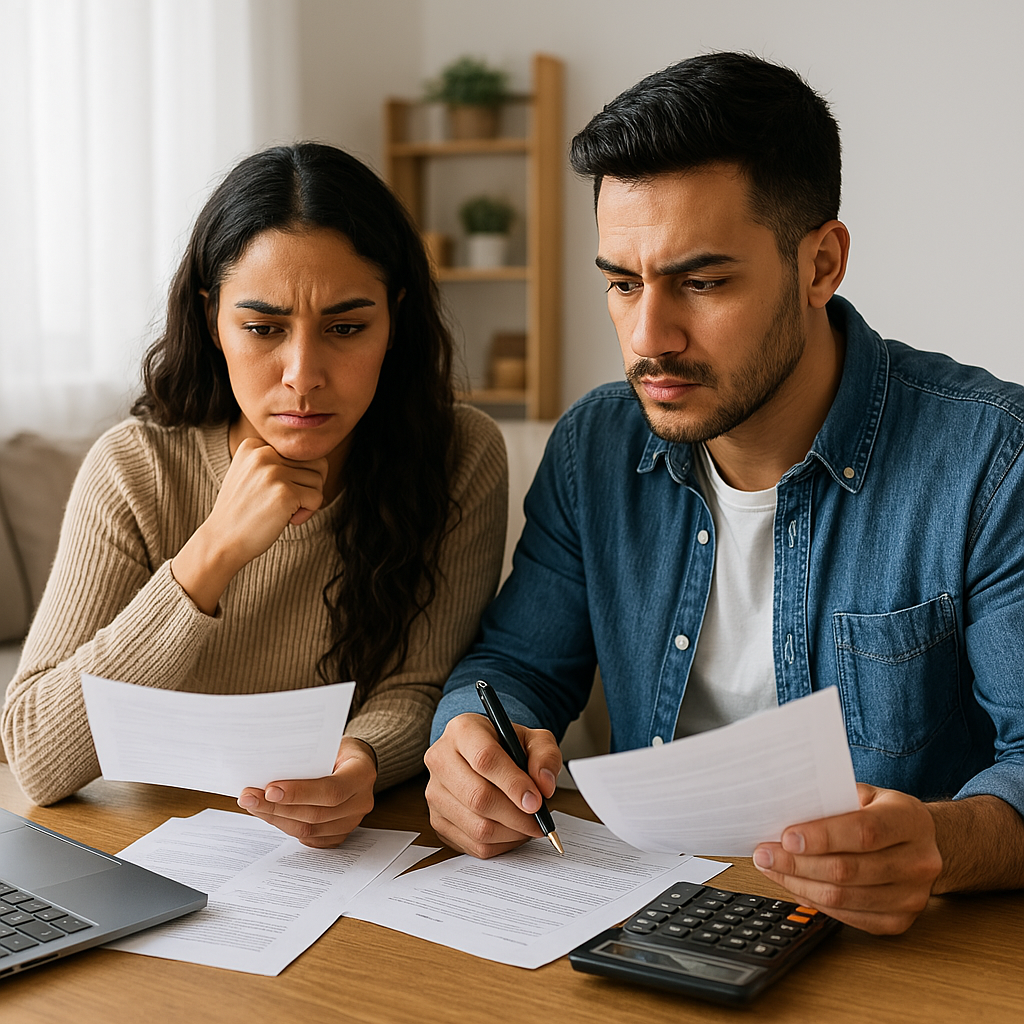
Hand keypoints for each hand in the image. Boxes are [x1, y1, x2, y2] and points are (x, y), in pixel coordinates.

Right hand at [171, 437, 328, 612]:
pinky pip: (317, 498)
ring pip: (318, 481)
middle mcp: (263, 453)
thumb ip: (279, 463)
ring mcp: (273, 472)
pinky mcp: (284, 492)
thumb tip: (323, 465)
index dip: (299, 476)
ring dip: (308, 501)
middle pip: (315, 463)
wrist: (222, 541)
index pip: (302, 452)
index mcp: (254, 445)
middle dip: (310, 486)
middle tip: (290, 504)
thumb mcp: (253, 475)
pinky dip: (308, 513)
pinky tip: (287, 520)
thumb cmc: (244, 512)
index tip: (278, 492)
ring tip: (284, 512)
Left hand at [236, 736, 376, 846]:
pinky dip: (285, 826)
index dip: (299, 793)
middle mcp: (361, 801)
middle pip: (316, 814)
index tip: (269, 790)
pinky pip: (309, 838)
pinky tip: (268, 814)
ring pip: (309, 830)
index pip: (331, 790)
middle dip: (277, 807)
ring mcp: (352, 821)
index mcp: (362, 774)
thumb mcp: (328, 744)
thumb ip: (306, 758)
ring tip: (253, 805)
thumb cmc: (337, 750)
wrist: (355, 763)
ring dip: (276, 818)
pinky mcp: (340, 834)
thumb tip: (266, 768)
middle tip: (249, 798)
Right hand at [424, 712, 561, 857]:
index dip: (513, 784)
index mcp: (462, 730)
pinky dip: (500, 844)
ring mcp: (434, 792)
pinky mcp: (437, 820)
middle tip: (539, 820)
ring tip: (528, 824)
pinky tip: (512, 831)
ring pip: (477, 826)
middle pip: (478, 797)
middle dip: (516, 815)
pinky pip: (473, 844)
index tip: (536, 801)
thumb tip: (544, 785)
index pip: (484, 759)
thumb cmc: (507, 746)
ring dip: (511, 833)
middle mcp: (440, 759)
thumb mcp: (534, 739)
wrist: (483, 755)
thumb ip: (545, 756)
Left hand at [752, 783, 942, 933]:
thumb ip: (835, 799)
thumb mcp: (868, 794)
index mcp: (911, 821)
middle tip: (765, 854)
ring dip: (798, 884)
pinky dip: (814, 902)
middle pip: (847, 870)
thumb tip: (788, 809)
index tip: (786, 837)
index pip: (863, 832)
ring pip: (843, 898)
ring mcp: (912, 896)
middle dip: (797, 863)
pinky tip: (794, 885)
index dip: (822, 837)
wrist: (927, 844)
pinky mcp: (899, 921)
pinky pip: (847, 917)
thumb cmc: (886, 814)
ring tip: (772, 869)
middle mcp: (919, 861)